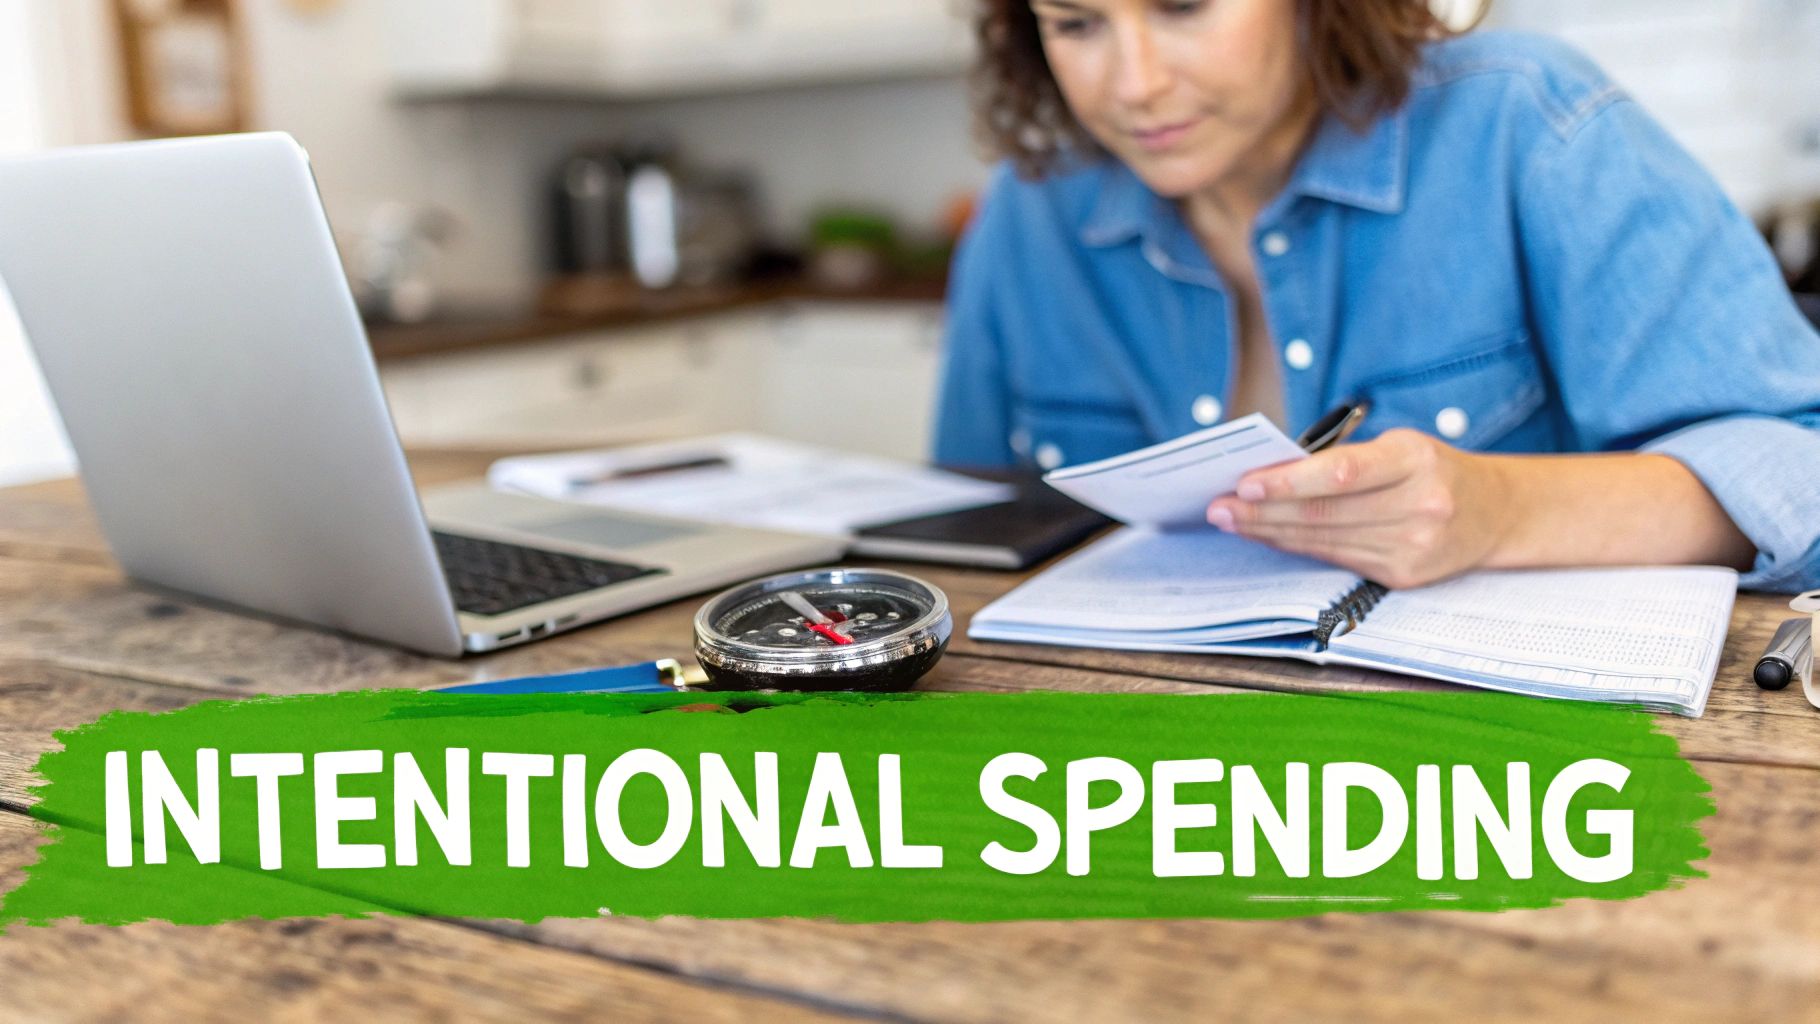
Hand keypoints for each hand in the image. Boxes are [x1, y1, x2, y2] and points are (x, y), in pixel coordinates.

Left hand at [1204, 428, 1515, 588]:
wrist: (1495, 512)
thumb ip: (1341, 461)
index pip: (1341, 473)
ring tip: (1230, 521)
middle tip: (1217, 507)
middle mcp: (1420, 505)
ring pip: (1324, 540)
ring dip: (1270, 532)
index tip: (1244, 484)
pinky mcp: (1404, 575)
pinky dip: (1296, 546)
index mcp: (1416, 459)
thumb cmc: (1429, 469)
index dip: (1289, 481)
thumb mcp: (1399, 447)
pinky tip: (1268, 536)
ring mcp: (1414, 545)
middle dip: (1263, 511)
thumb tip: (1267, 476)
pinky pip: (1336, 559)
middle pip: (1324, 513)